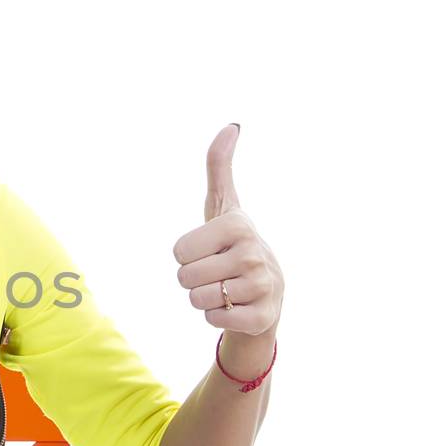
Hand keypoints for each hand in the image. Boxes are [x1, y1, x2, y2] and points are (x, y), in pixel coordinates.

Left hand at [171, 124, 283, 335]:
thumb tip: (230, 125)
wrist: (267, 295)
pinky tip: (236, 308)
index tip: (210, 252)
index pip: (178, 251)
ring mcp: (262, 286)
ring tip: (227, 290)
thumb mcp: (223, 206)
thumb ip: (219, 166)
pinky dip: (217, 318)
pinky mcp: (262, 317)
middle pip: (184, 277)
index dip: (187, 256)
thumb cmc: (234, 246)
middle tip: (217, 274)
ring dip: (206, 300)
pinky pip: (214, 321)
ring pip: (197, 300)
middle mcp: (254, 253)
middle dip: (194, 280)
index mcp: (238, 225)